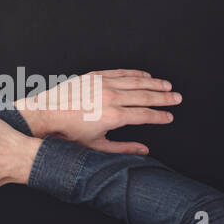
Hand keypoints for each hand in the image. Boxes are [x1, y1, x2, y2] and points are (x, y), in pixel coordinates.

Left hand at [14, 69, 178, 154]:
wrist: (46, 114)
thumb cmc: (70, 133)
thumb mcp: (97, 146)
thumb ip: (123, 148)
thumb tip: (144, 151)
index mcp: (113, 116)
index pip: (145, 114)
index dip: (160, 116)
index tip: (170, 116)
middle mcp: (110, 97)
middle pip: (145, 95)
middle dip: (164, 97)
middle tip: (177, 98)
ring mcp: (102, 84)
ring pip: (135, 81)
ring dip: (153, 83)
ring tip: (167, 85)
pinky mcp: (93, 75)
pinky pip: (119, 72)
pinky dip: (134, 73)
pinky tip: (144, 75)